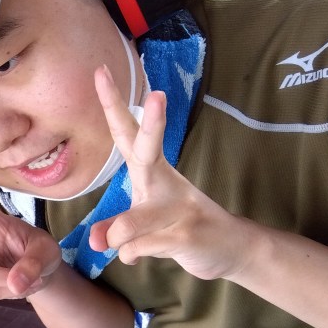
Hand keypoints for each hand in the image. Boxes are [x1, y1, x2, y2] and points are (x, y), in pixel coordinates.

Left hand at [87, 66, 245, 280]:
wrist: (231, 249)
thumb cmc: (178, 228)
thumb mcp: (142, 223)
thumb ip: (117, 227)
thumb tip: (97, 242)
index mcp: (151, 172)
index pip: (128, 133)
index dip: (114, 105)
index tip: (100, 71)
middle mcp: (165, 183)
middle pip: (149, 151)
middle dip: (151, 125)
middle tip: (157, 95)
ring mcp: (180, 209)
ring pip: (133, 220)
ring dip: (119, 236)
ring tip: (117, 242)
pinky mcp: (187, 236)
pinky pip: (142, 248)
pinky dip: (134, 256)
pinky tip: (144, 255)